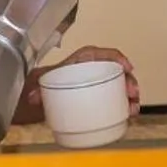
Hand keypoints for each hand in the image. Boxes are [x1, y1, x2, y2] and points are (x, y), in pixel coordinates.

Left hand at [16, 46, 140, 123]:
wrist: (45, 94)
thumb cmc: (48, 82)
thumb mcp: (44, 83)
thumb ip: (37, 90)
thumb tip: (33, 96)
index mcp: (81, 60)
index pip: (102, 53)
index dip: (117, 57)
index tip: (126, 67)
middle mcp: (94, 70)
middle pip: (117, 70)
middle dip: (128, 80)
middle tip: (131, 93)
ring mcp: (100, 83)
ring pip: (121, 85)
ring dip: (130, 95)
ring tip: (133, 107)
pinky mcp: (101, 97)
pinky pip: (118, 98)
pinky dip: (126, 105)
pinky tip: (130, 113)